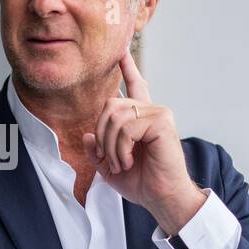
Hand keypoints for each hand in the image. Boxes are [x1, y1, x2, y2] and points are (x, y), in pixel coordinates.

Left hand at [81, 50, 204, 235]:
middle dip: (101, 134)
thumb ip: (96, 151)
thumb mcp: (109, 168)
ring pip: (116, 118)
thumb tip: (86, 135)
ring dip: (110, 146)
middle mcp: (151, 112)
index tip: (122, 51)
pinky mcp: (162, 122)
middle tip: (110, 159)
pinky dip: (120, 148)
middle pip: (110, 104)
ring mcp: (158, 114)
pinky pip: (126, 127)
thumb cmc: (142, 183)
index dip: (128, 68)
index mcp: (141, 119)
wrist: (161, 197)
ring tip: (120, 163)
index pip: (135, 86)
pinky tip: (128, 161)